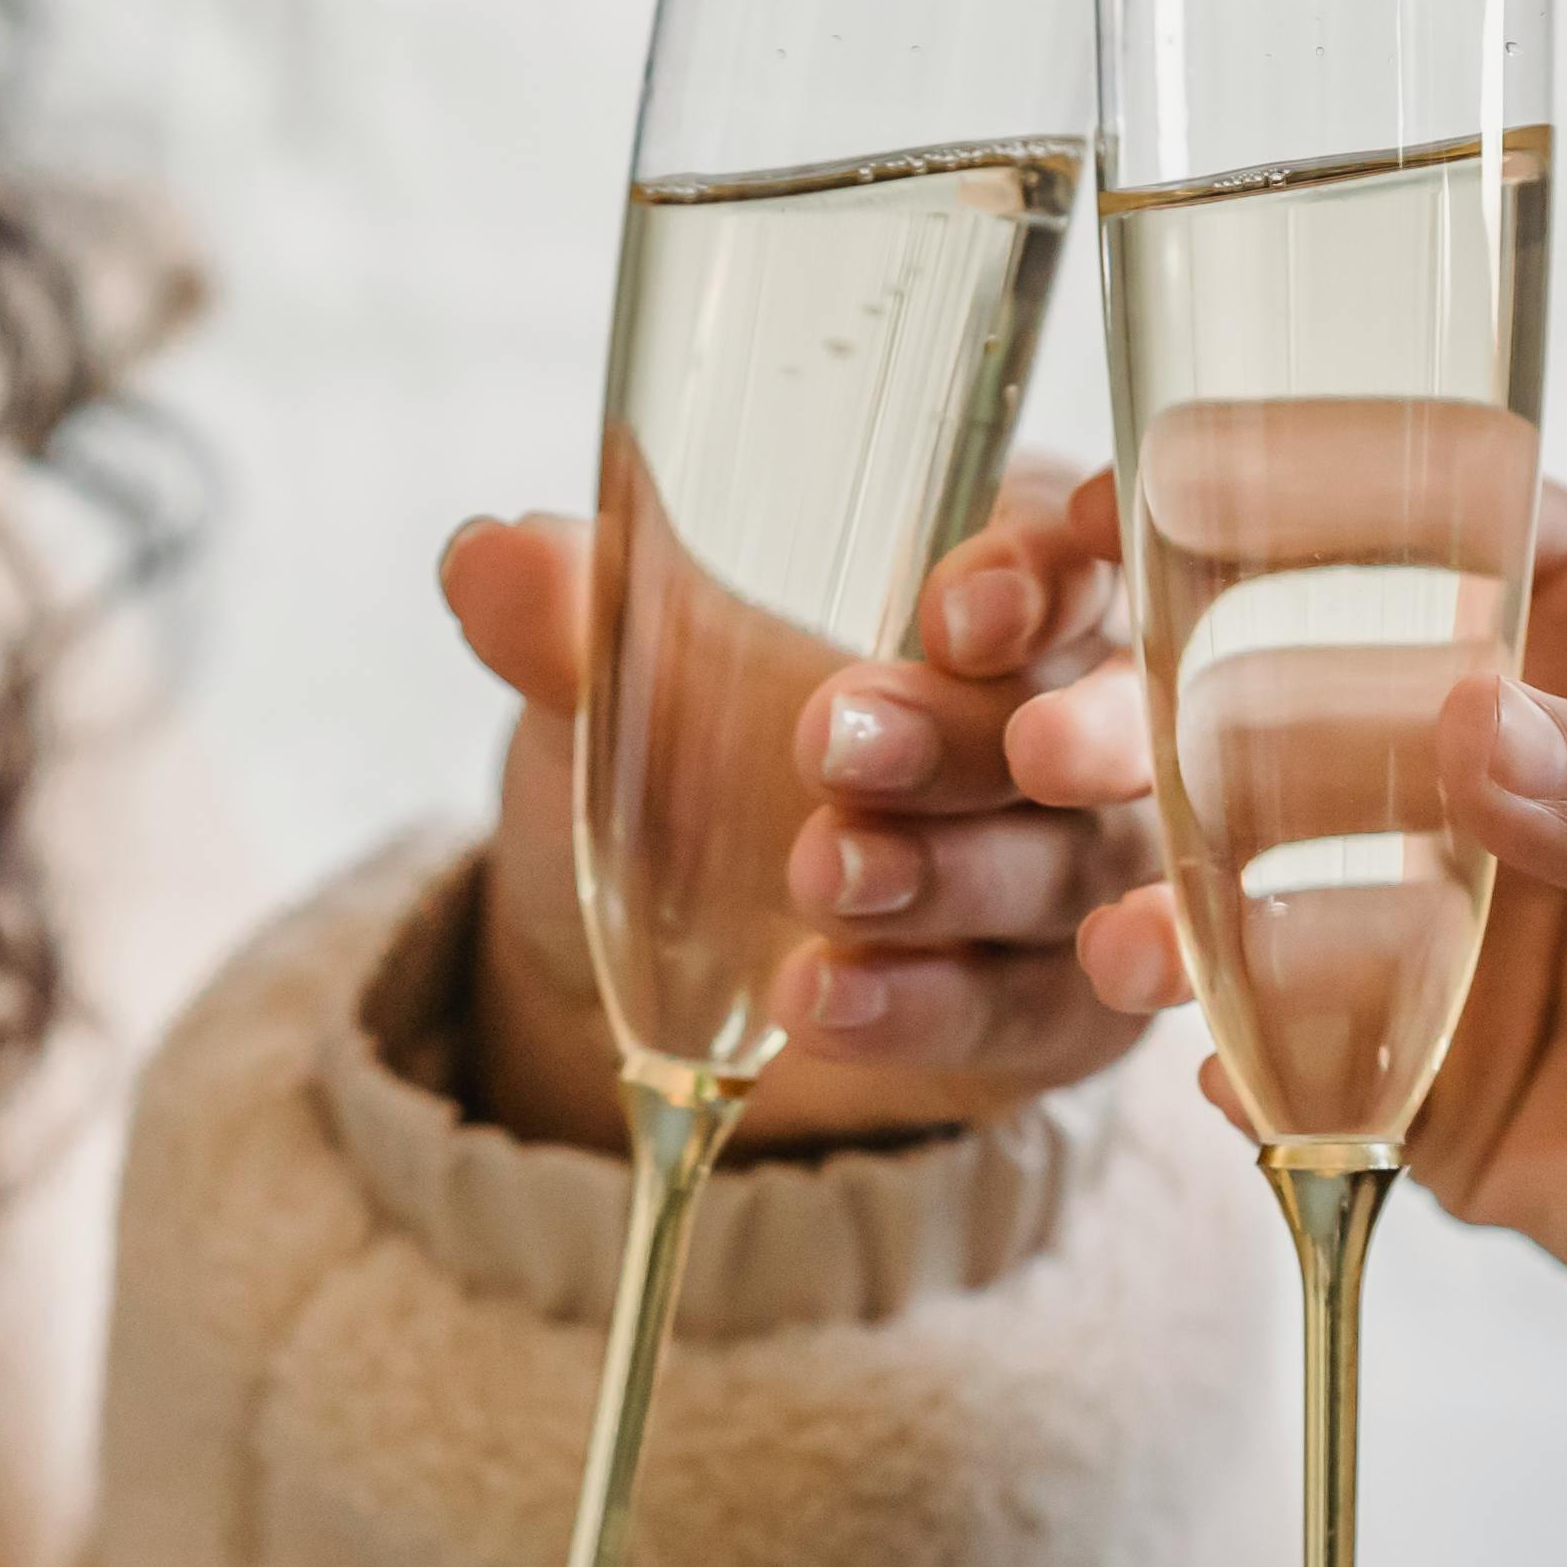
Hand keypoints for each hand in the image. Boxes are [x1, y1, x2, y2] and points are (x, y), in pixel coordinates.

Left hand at [448, 463, 1161, 1155]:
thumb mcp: (622, 683)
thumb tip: (482, 561)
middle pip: (1080, 716)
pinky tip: (823, 999)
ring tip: (815, 877)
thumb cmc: (683, 764)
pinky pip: (1021, 1010)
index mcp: (1000, 589)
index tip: (949, 613)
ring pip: (1056, 869)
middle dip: (964, 732)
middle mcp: (1073, 722)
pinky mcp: (1064, 1011)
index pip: (1071, 555)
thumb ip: (577, 616)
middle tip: (835, 745)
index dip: (1035, 578)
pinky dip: (925, 1005)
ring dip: (940, 874)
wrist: (655, 969)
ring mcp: (1083, 873)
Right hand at [1016, 473, 1566, 1413]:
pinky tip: (1217, 1061)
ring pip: (1284, 881)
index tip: (1165, 497)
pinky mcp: (1450, 1094)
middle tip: (1085, 744)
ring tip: (1135, 938)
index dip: (1309, 503)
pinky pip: (1314, 1059)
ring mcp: (1478, 935)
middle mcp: (1531, 778)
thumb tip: (1465, 718)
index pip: (1447, 532)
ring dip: (1186, 899)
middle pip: (1319, 703)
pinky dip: (1253, 1058)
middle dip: (1189, 718)